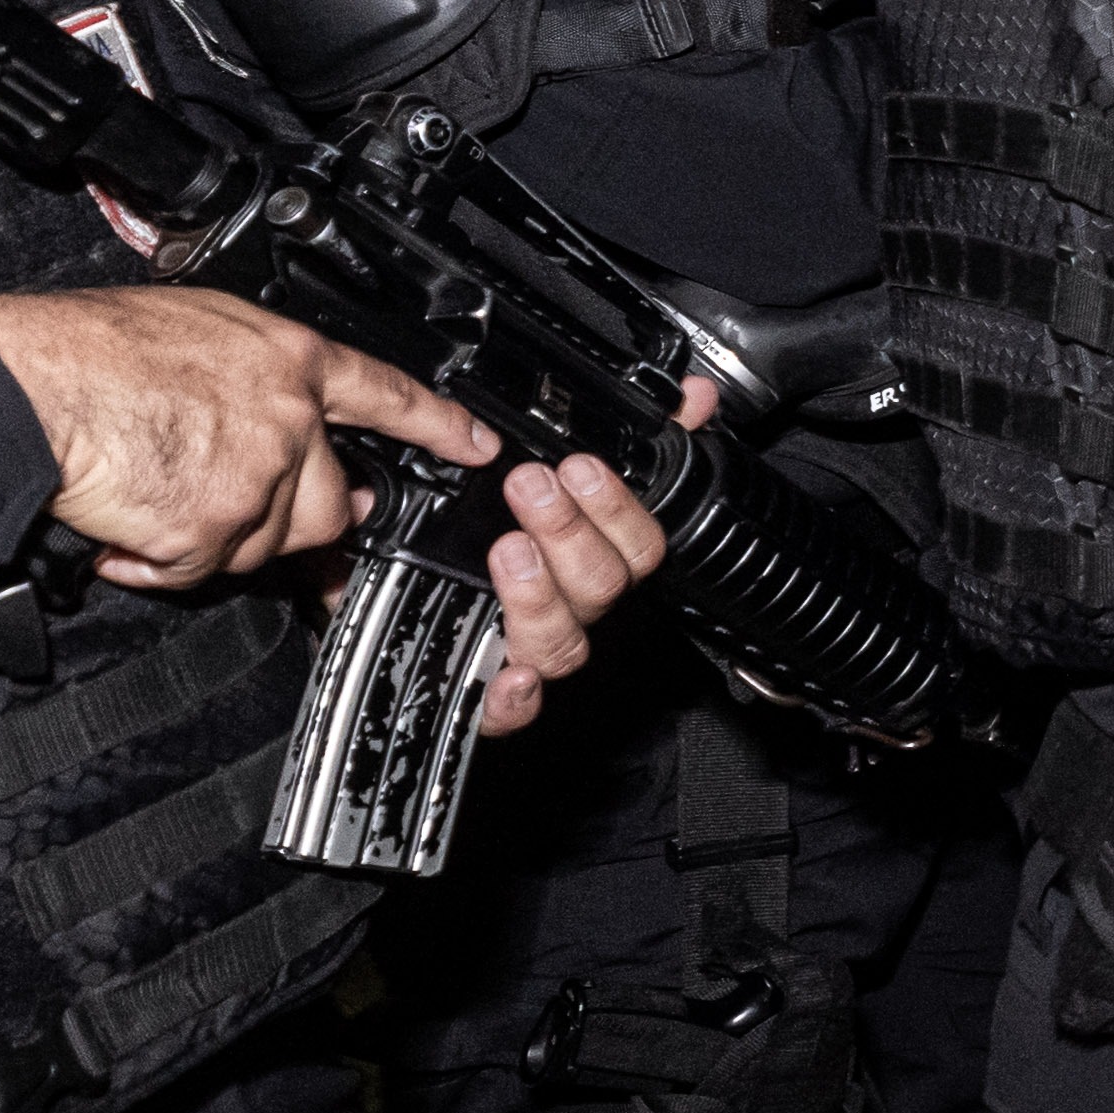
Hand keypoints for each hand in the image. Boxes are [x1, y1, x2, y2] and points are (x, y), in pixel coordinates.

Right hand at [0, 289, 507, 593]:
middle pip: (329, 503)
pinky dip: (160, 562)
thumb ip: (252, 372)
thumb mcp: (194, 324)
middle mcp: (287, 419)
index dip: (440, 426)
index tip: (479, 449)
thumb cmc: (86, 349)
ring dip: (213, 538)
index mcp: (288, 360)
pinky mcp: (213, 528)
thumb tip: (272, 405)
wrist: (28, 386)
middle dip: (287, 518)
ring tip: (154, 497)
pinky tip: (127, 528)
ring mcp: (256, 478)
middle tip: (230, 506)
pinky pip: (201, 570)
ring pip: (266, 544)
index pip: (388, 395)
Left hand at [464, 403, 686, 742]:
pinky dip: (516, 702)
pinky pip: (511, 717)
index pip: (639, 546)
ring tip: (506, 548)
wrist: (420, 602)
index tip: (577, 466)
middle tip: (531, 485)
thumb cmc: (512, 532)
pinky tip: (509, 674)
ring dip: (541, 597)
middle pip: (604, 588)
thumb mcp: (567, 473)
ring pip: (566, 645)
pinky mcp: (487, 696)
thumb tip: (694, 395)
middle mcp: (574, 611)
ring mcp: (533, 653)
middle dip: (569, 532)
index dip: (614, 507)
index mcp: (600, 563)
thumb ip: (643, 435)